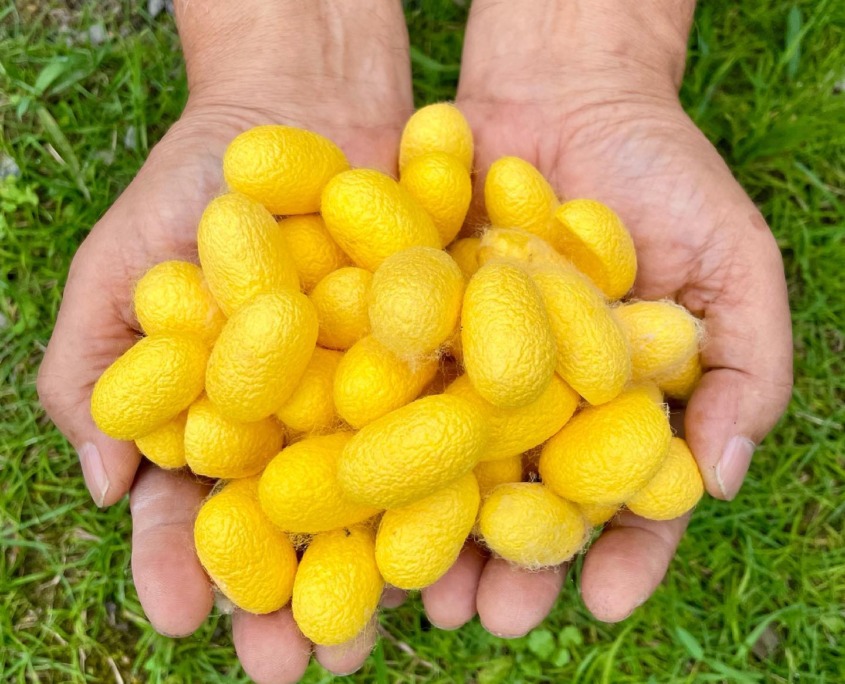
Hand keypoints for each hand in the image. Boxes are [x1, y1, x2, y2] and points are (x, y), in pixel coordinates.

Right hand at [37, 1, 412, 679]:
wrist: (302, 103)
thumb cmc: (197, 184)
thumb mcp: (125, 263)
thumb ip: (94, 362)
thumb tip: (104, 483)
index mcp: (226, 418)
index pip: (197, 506)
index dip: (186, 563)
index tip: (184, 621)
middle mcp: (306, 422)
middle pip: (300, 525)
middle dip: (298, 592)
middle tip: (303, 662)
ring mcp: (382, 394)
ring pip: (387, 497)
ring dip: (389, 565)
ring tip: (393, 628)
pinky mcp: (449, 358)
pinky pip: (460, 429)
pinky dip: (467, 483)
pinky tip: (473, 540)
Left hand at [416, 0, 791, 634]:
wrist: (566, 88)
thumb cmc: (664, 169)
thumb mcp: (733, 260)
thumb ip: (746, 368)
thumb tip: (719, 479)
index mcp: (618, 404)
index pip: (624, 498)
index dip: (622, 553)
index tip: (604, 601)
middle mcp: (540, 400)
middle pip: (528, 498)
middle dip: (514, 561)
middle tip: (493, 617)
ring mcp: (470, 367)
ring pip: (453, 465)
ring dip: (436, 530)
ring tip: (422, 590)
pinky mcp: (412, 325)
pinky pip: (395, 389)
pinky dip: (375, 437)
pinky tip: (357, 488)